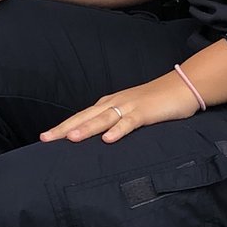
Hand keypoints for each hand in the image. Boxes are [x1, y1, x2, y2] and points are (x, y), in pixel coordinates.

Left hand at [39, 71, 198, 144]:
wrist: (181, 87)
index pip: (81, 116)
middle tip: (45, 138)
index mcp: (108, 104)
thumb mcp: (130, 113)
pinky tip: (108, 139)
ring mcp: (129, 106)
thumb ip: (115, 123)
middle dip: (64, 128)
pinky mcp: (144, 112)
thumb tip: (99, 140)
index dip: (63, 127)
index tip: (45, 138)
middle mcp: (114, 103)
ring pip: (103, 118)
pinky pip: (129, 122)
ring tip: (70, 139)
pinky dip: (118, 130)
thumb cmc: (155, 102)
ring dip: (86, 128)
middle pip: (85, 116)